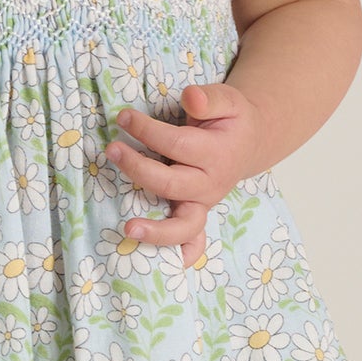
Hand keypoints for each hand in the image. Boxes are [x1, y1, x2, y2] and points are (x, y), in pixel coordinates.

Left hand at [104, 80, 259, 267]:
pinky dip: (183, 254)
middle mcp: (210, 184)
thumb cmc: (231, 119)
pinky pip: (193, 241)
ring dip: (156, 231)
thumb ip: (209, 97)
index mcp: (216, 154)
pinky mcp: (197, 213)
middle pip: (171, 184)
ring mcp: (203, 203)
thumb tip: (189, 96)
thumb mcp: (227, 99)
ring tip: (128, 229)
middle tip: (112, 150)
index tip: (124, 117)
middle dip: (139, 169)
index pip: (176, 144)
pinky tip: (166, 264)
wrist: (249, 141)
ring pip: (183, 225)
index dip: (147, 131)